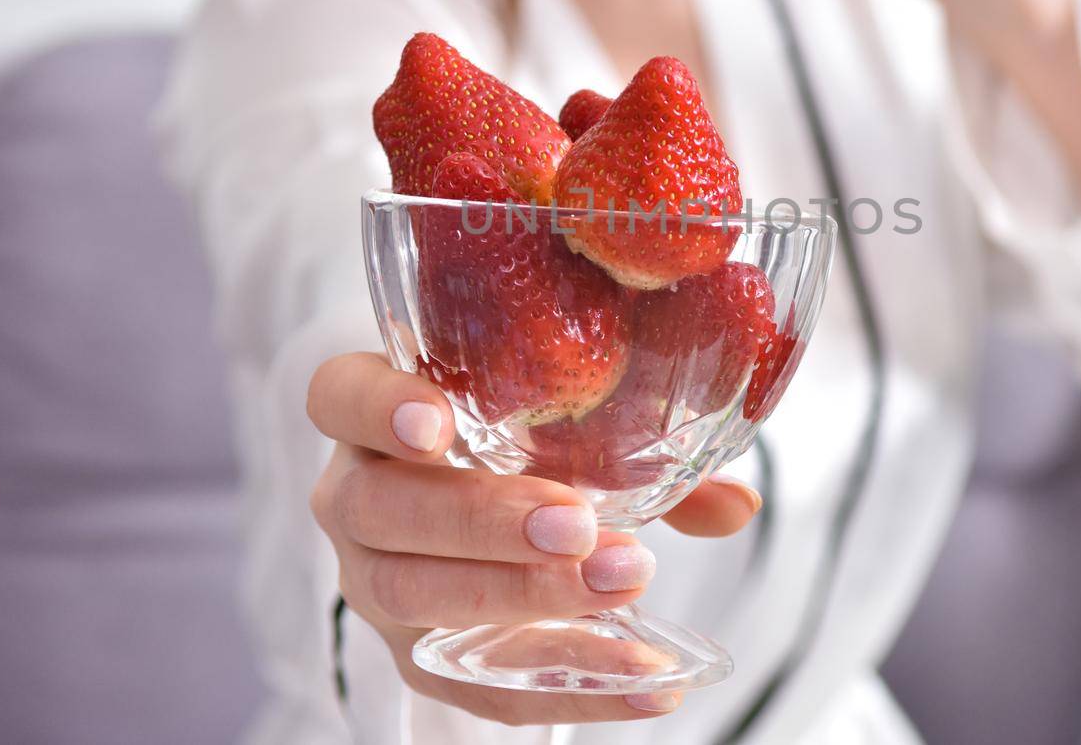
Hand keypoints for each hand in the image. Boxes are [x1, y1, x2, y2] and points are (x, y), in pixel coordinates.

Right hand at [307, 352, 761, 724]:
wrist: (471, 517)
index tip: (439, 424)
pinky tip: (646, 682)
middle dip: (483, 520)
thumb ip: (639, 451)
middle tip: (578, 526)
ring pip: (415, 596)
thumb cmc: (515, 444)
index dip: (379, 408)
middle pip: (384, 509)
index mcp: (376, 412)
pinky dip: (565, 684)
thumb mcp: (567, 425)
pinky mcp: (415, 654)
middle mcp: (356, 496)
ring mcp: (375, 581)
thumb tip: (738, 504)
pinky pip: (473, 682)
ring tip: (621, 588)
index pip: (341, 396)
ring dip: (522, 597)